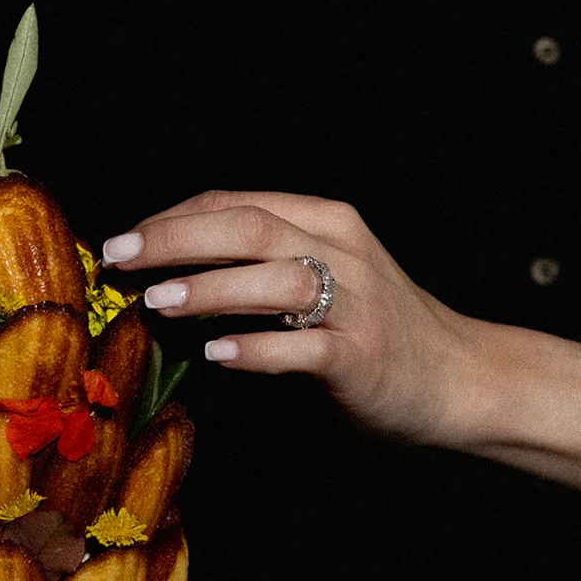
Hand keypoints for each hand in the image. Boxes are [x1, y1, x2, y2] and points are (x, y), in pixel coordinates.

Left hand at [101, 189, 477, 444]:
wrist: (459, 376)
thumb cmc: (375, 325)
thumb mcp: (324, 272)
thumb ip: (262, 260)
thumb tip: (168, 265)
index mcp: (325, 220)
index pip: (236, 203)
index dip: (173, 218)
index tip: (124, 240)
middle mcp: (342, 250)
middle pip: (250, 228)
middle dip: (176, 240)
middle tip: (121, 258)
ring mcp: (357, 303)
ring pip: (277, 279)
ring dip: (212, 287)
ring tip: (159, 302)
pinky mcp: (363, 356)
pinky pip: (303, 348)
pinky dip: (258, 348)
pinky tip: (220, 355)